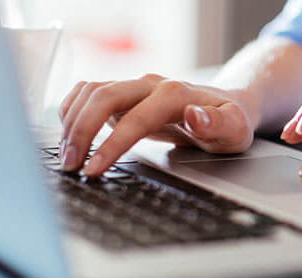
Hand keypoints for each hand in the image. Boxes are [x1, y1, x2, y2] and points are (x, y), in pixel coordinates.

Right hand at [58, 73, 257, 175]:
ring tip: (67, 155)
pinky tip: (68, 134)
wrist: (226, 106)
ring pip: (91, 91)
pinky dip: (73, 109)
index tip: (94, 169)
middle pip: (104, 96)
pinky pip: (89, 92)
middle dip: (81, 131)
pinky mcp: (124, 93)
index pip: (136, 118)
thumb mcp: (234, 130)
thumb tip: (195, 115)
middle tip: (70, 164)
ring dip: (72, 121)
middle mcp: (151, 84)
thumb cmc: (230, 122)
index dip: (112, 144)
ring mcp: (135, 86)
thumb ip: (218, 124)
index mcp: (176, 94)